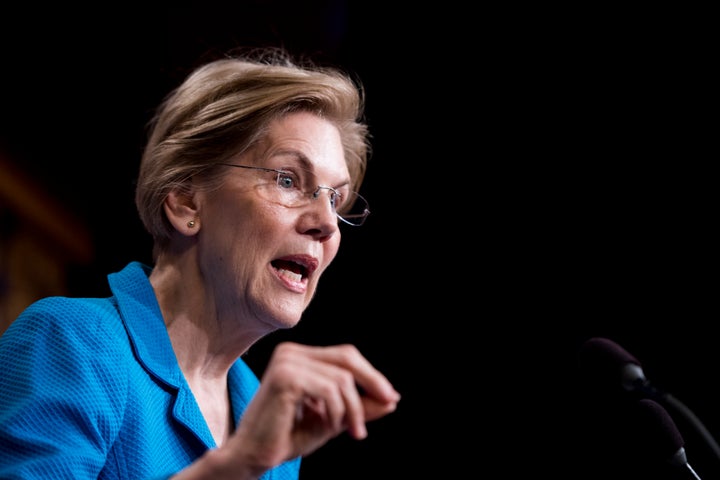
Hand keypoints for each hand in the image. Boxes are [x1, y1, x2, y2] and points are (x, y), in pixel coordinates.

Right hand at [228, 342, 399, 471]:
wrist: (253, 456)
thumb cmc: (287, 437)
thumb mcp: (333, 419)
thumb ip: (359, 407)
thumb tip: (392, 400)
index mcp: (298, 356)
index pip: (345, 355)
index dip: (371, 375)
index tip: (390, 398)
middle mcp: (290, 352)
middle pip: (347, 358)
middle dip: (372, 383)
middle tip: (388, 404)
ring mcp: (286, 362)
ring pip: (342, 378)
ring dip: (351, 409)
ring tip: (345, 430)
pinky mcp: (285, 376)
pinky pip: (329, 390)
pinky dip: (336, 413)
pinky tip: (326, 427)